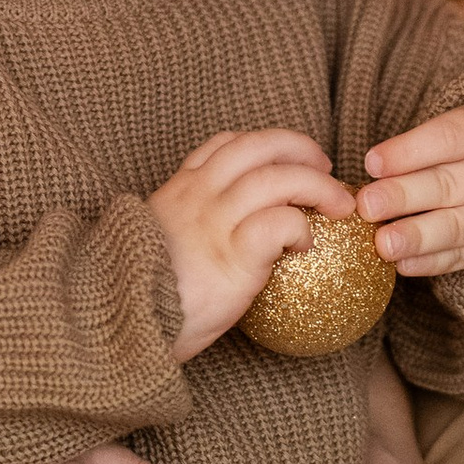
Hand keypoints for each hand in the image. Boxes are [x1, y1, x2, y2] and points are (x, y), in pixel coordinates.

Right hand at [151, 127, 354, 354]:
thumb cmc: (143, 292)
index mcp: (181, 189)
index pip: (224, 145)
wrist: (125, 319)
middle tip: (325, 166)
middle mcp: (199, 195)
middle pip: (259, 147)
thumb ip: (189, 228)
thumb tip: (225, 237)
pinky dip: (301, 226)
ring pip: (278, 178)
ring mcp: (216, 221)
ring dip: (317, 185)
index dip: (263, 144)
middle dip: (300, 148)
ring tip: (339, 205)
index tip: (286, 157)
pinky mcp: (234, 255)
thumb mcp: (156, 242)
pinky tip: (305, 245)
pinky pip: (280, 222)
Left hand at [359, 97, 463, 276]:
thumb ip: (429, 142)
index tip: (372, 162)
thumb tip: (375, 170)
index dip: (409, 151)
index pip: (449, 139)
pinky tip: (404, 264)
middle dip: (404, 197)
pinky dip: (433, 263)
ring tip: (382, 244)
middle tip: (366, 206)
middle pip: (450, 185)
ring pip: (458, 228)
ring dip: (417, 237)